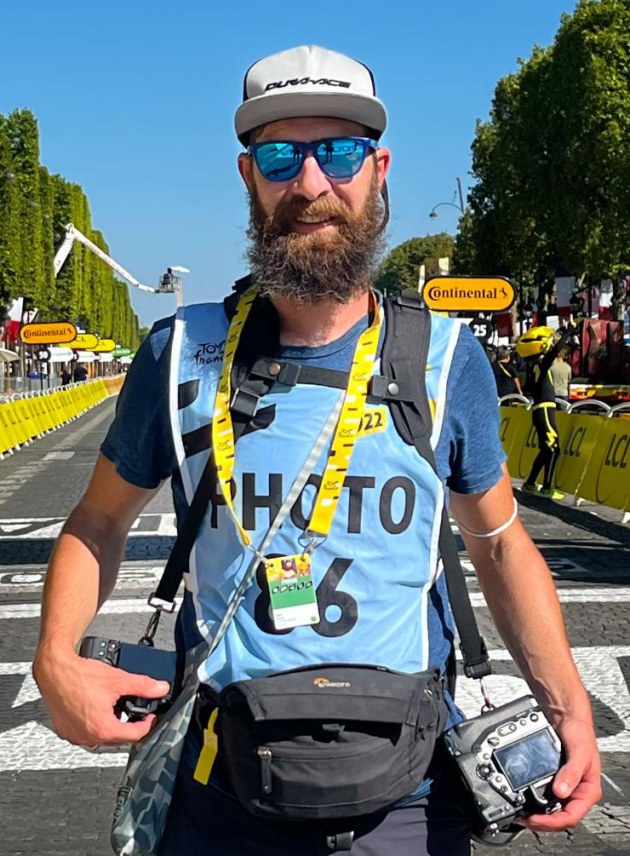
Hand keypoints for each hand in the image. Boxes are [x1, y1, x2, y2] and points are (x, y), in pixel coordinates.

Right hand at [33, 649, 170, 746]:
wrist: (54, 671)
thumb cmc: (79, 676)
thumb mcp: (118, 679)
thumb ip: (143, 686)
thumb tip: (160, 688)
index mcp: (102, 729)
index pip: (135, 736)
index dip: (148, 724)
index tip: (151, 716)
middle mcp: (87, 738)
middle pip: (118, 738)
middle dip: (130, 725)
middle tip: (136, 710)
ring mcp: (74, 736)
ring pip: (102, 737)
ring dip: (113, 725)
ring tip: (117, 708)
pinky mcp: (65, 731)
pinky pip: (86, 733)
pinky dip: (95, 724)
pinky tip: (98, 709)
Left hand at [523, 717, 600, 831]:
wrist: (568, 718)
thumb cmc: (580, 733)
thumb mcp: (579, 752)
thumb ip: (571, 772)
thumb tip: (560, 791)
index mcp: (588, 790)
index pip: (572, 815)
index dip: (554, 822)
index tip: (537, 819)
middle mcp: (577, 791)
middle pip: (560, 816)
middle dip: (543, 821)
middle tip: (525, 819)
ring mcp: (565, 787)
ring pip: (552, 809)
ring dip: (538, 814)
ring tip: (523, 814)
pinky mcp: (555, 780)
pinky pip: (546, 797)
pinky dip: (535, 802)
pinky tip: (525, 801)